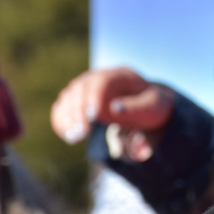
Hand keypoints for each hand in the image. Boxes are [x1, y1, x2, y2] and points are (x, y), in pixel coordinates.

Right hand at [51, 68, 175, 154]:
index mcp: (120, 75)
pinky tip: (67, 136)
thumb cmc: (151, 105)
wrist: (146, 106)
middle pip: (80, 88)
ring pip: (68, 97)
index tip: (93, 116)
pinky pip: (63, 107)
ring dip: (67, 117)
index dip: (94, 97)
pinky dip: (61, 121)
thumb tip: (115, 108)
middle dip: (78, 111)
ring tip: (75, 138)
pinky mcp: (78, 100)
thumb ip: (136, 107)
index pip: (101, 80)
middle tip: (83, 133)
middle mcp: (99, 77)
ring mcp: (86, 87)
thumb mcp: (152, 106)